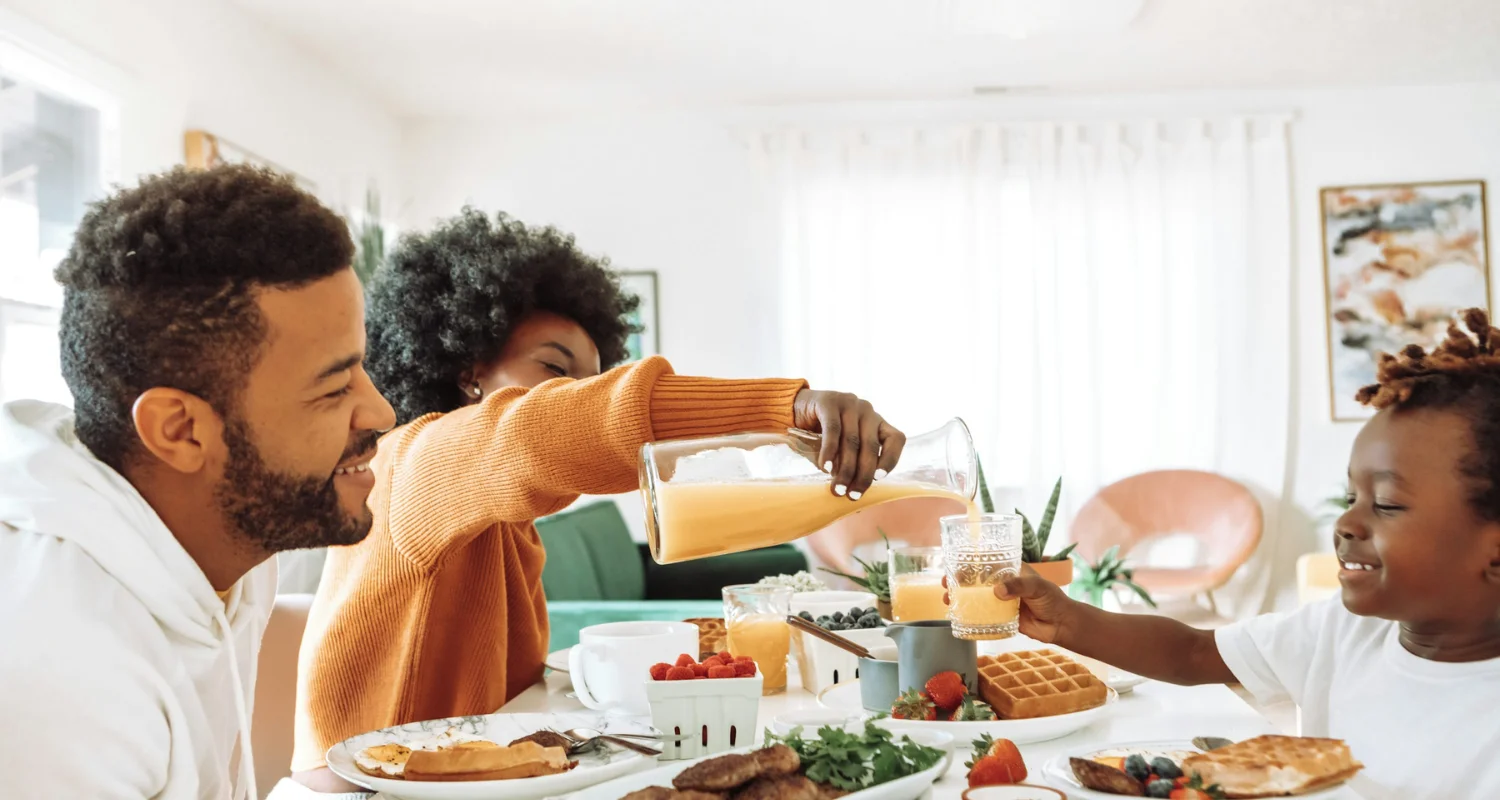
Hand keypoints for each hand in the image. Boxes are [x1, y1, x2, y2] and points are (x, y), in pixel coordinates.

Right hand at [792, 389, 904, 499]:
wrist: (795, 409)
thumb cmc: (822, 434)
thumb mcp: (841, 449)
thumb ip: (850, 463)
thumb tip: (853, 489)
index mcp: (877, 422)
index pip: (895, 439)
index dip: (891, 459)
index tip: (879, 478)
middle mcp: (867, 411)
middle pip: (870, 446)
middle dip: (862, 475)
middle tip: (852, 496)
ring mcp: (849, 403)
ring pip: (852, 441)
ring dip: (845, 469)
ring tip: (838, 489)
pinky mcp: (829, 401)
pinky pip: (833, 430)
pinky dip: (830, 451)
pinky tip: (825, 467)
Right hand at [942, 568, 1077, 644]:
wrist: (1061, 625)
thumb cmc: (1052, 599)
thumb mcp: (1037, 587)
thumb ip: (1018, 586)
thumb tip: (997, 591)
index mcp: (1010, 571)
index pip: (987, 563)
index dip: (969, 563)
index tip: (954, 565)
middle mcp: (1003, 585)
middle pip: (976, 581)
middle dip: (959, 581)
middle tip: (945, 584)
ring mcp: (1001, 602)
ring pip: (976, 598)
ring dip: (960, 598)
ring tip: (947, 600)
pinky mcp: (1001, 618)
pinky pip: (982, 615)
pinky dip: (969, 615)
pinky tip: (958, 616)